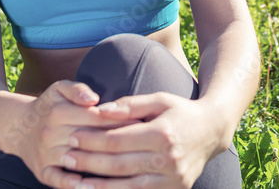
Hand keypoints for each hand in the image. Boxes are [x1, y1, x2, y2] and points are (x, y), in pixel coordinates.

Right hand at [0, 80, 141, 188]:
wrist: (18, 127)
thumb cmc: (48, 106)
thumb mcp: (58, 89)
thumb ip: (77, 89)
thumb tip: (94, 100)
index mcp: (58, 112)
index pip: (95, 117)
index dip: (119, 119)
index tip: (142, 122)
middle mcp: (51, 134)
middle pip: (90, 139)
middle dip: (117, 142)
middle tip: (143, 145)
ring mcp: (46, 154)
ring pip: (78, 160)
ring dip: (102, 165)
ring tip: (129, 167)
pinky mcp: (42, 171)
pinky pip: (59, 181)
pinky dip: (74, 185)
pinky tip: (91, 186)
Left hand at [62, 92, 226, 187]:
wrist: (213, 131)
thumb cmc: (181, 111)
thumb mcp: (159, 100)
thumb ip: (130, 105)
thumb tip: (99, 111)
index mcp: (163, 133)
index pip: (119, 139)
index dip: (93, 140)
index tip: (73, 137)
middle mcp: (169, 159)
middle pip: (119, 164)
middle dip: (89, 162)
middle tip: (66, 158)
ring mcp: (173, 179)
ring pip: (127, 186)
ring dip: (97, 185)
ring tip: (74, 181)